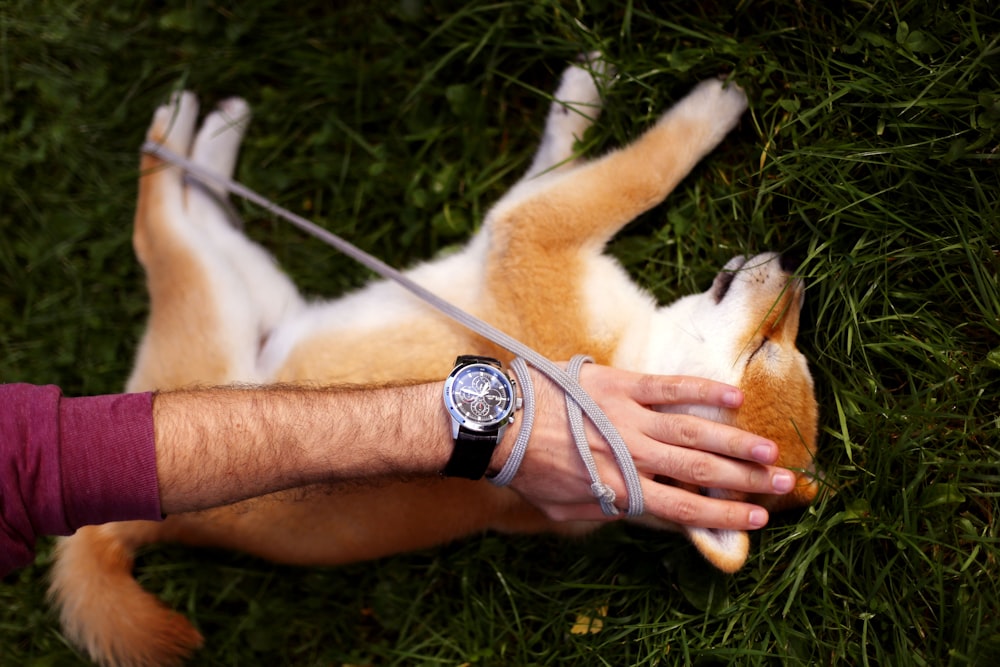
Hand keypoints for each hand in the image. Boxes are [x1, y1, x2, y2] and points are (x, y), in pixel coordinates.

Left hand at [501, 364, 795, 528]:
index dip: (724, 514)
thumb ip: (609, 511)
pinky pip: (668, 386)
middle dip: (745, 479)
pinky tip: (733, 396)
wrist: (499, 423)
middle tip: (783, 484)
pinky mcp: (619, 384)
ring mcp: (628, 416)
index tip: (758, 517)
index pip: (684, 506)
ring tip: (771, 450)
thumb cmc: (529, 471)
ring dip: (735, 441)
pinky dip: (701, 390)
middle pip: (700, 470)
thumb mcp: (566, 510)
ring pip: (693, 430)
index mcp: (620, 488)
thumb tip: (643, 512)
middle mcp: (632, 453)